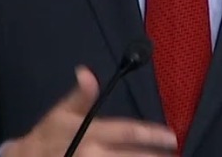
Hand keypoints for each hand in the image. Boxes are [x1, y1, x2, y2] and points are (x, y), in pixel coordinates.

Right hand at [9, 66, 177, 156]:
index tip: (172, 137)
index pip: (128, 132)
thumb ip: (80, 96)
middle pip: (133, 156)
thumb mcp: (61, 113)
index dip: (152, 135)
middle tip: (173, 154)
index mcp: (91, 133)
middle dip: (156, 156)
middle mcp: (93, 154)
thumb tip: (86, 72)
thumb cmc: (47, 136)